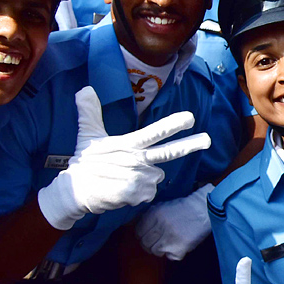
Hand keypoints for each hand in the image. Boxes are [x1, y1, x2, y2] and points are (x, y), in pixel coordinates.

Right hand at [36, 87, 210, 229]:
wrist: (75, 191)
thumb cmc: (84, 162)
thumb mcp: (87, 134)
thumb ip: (90, 112)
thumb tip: (84, 89)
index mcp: (128, 144)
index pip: (155, 132)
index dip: (173, 125)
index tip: (191, 118)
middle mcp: (137, 160)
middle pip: (169, 152)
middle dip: (190, 145)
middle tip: (208, 140)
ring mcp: (139, 178)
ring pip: (157, 176)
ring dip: (146, 178)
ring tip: (123, 177)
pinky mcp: (136, 194)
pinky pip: (148, 193)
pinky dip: (139, 193)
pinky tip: (122, 190)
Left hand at [135, 183, 213, 260]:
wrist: (204, 210)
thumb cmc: (184, 208)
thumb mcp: (163, 206)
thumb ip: (150, 216)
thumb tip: (138, 227)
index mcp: (154, 215)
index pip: (138, 232)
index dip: (142, 235)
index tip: (147, 236)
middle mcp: (160, 226)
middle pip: (145, 243)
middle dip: (149, 243)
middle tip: (157, 242)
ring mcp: (169, 238)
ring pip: (155, 251)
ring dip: (161, 249)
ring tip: (169, 243)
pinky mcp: (179, 248)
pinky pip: (170, 257)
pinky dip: (174, 253)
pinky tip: (179, 245)